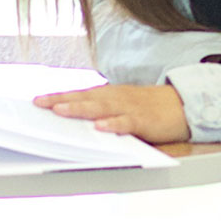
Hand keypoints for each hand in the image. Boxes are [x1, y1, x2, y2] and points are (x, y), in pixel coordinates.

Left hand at [34, 83, 190, 144]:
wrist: (183, 105)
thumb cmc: (148, 107)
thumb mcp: (122, 104)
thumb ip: (101, 110)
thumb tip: (75, 116)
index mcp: (109, 95)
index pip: (79, 94)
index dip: (58, 96)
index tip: (37, 100)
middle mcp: (116, 98)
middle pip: (84, 98)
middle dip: (61, 100)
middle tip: (40, 103)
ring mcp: (129, 108)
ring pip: (101, 108)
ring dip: (80, 108)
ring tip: (61, 110)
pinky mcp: (144, 120)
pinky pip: (127, 122)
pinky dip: (114, 124)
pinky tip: (101, 127)